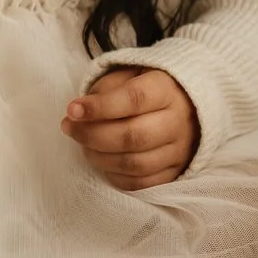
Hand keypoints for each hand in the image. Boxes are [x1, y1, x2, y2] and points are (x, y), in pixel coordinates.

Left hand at [63, 67, 199, 190]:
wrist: (188, 108)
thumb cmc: (149, 89)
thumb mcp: (131, 74)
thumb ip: (106, 88)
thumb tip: (80, 111)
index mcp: (167, 90)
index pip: (134, 99)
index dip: (100, 107)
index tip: (72, 109)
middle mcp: (178, 122)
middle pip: (133, 136)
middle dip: (92, 135)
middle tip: (69, 127)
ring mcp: (179, 151)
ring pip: (134, 163)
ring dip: (99, 157)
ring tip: (83, 144)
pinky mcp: (175, 172)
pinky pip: (140, 183)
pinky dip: (114, 175)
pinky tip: (102, 160)